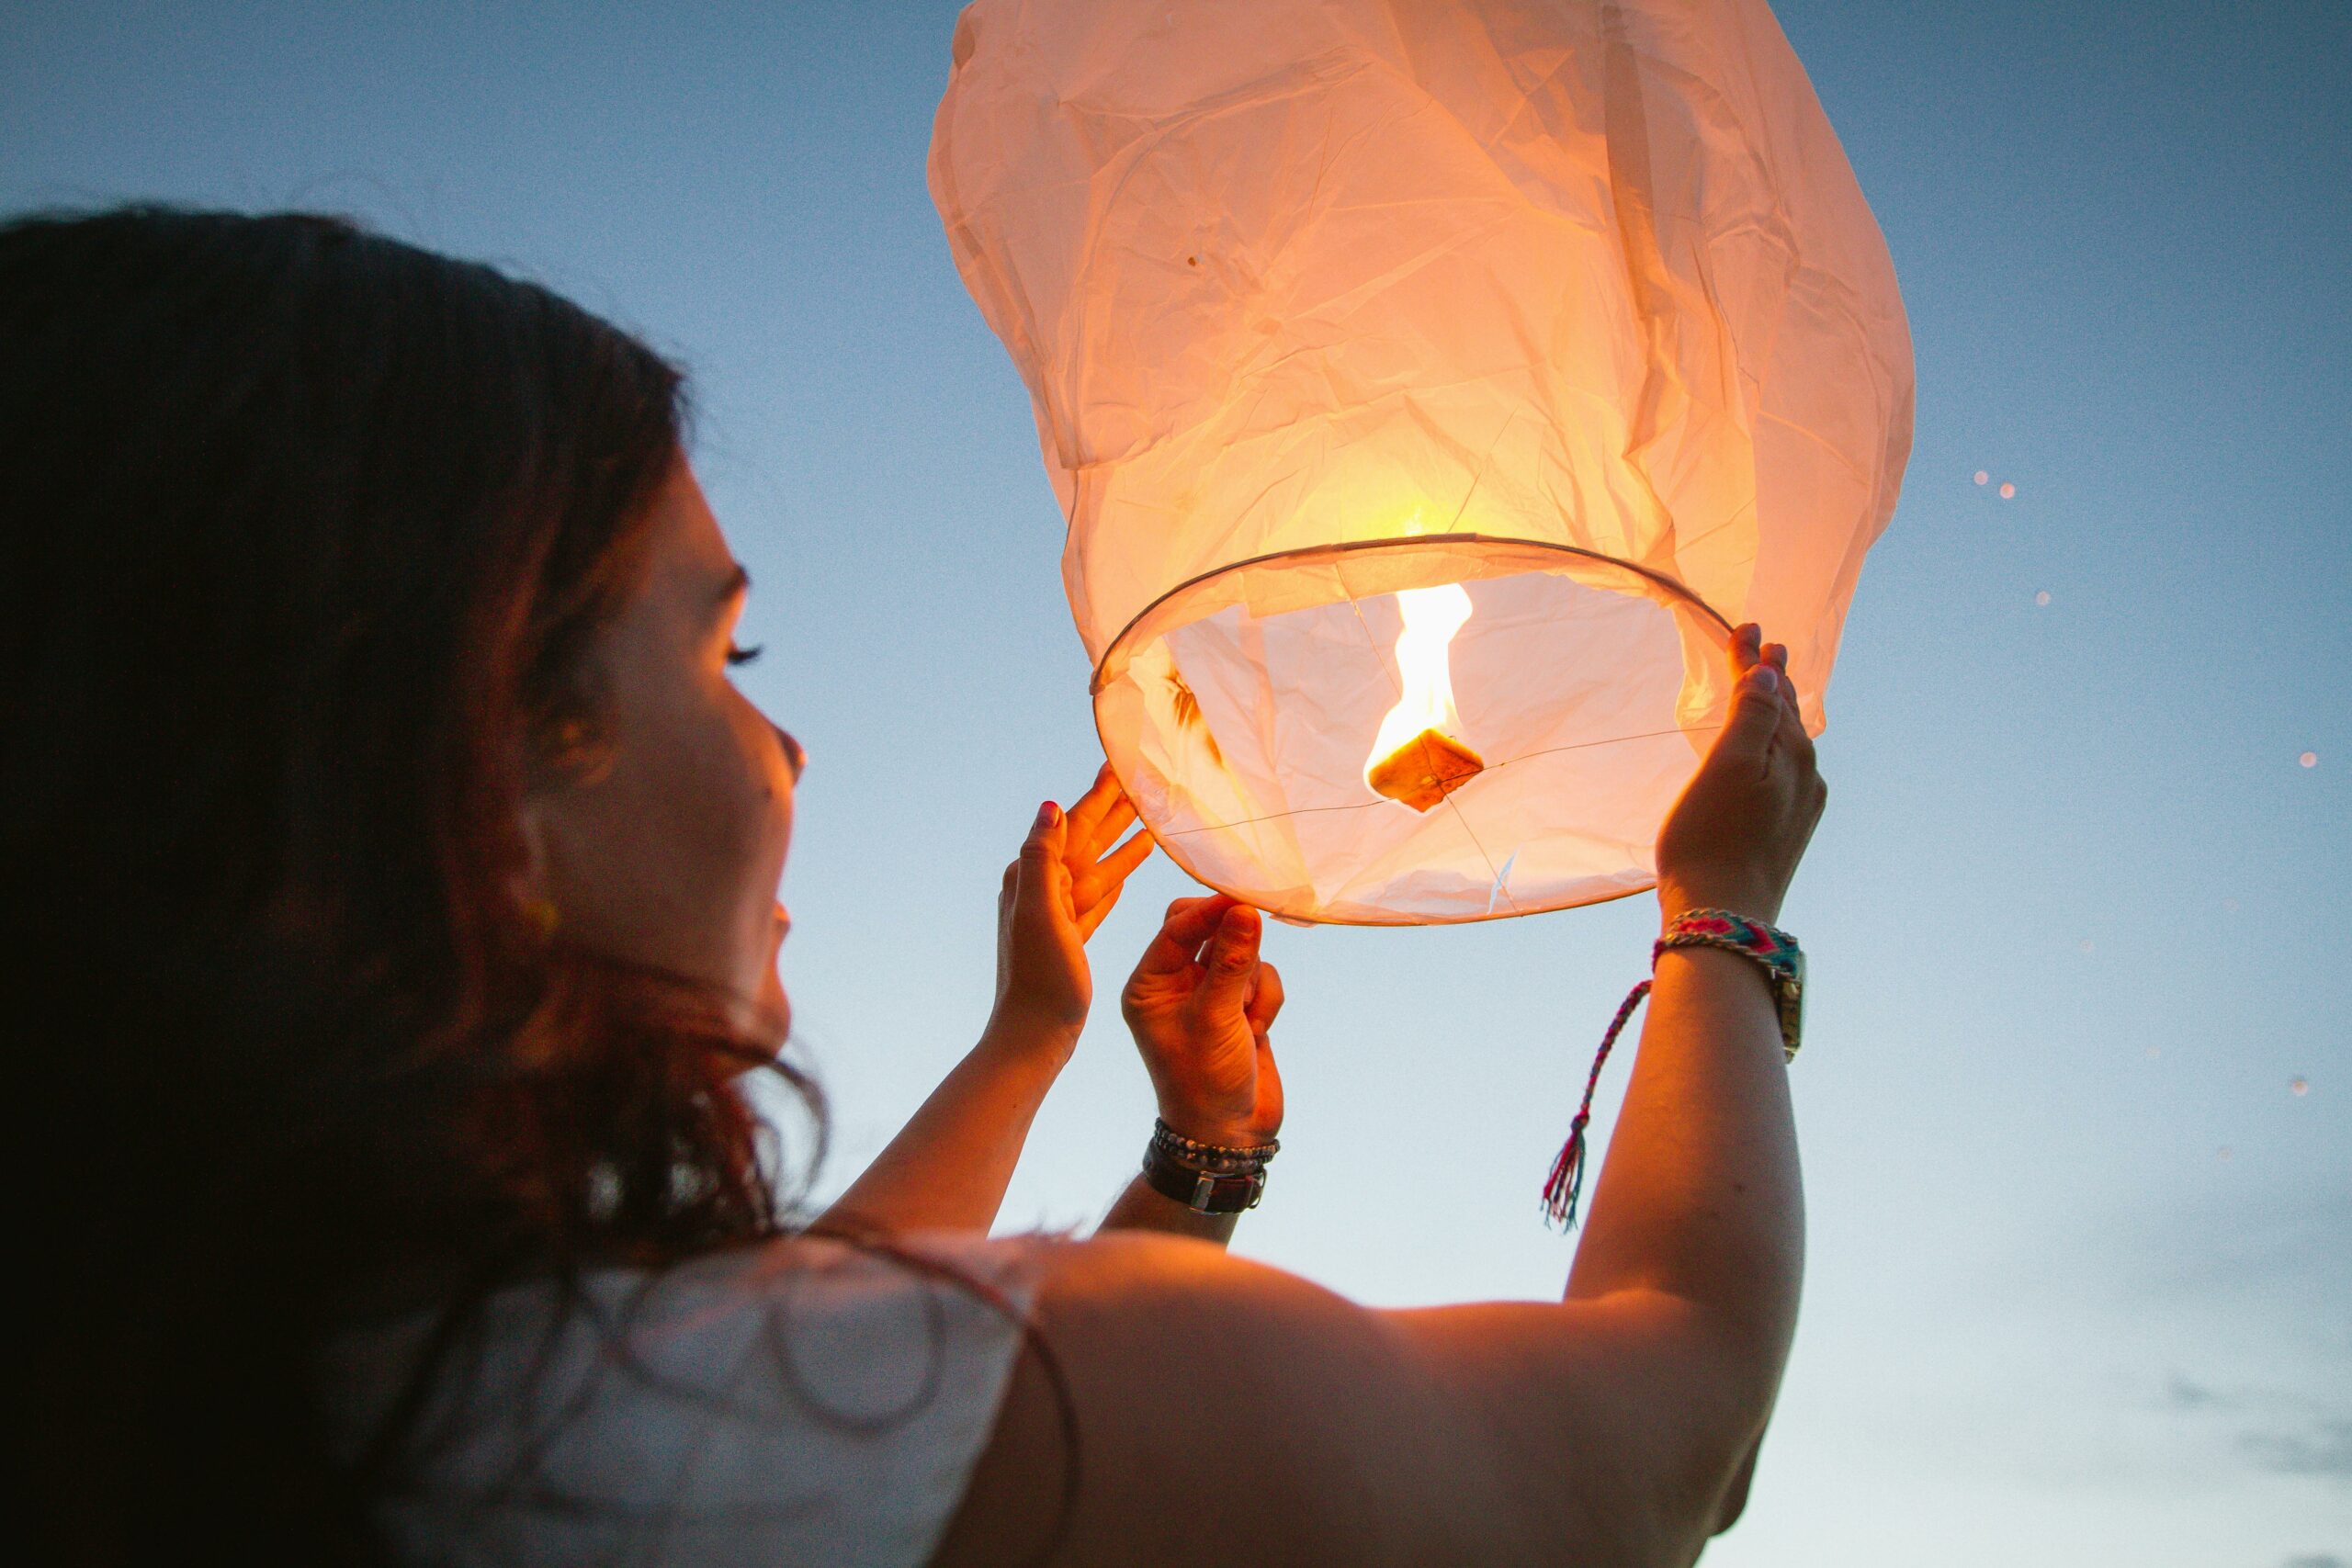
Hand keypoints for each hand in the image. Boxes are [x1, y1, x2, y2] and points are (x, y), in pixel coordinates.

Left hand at [990, 763, 1154, 1045]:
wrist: (1034, 1036)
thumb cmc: (1039, 979)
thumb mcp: (1039, 913)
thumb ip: (1042, 858)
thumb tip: (1050, 806)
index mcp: (1032, 878)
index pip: (1072, 824)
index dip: (1098, 794)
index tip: (1118, 763)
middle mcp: (1041, 890)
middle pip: (1086, 839)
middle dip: (1113, 809)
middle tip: (1141, 780)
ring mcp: (1057, 915)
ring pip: (1097, 865)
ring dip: (1122, 841)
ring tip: (1150, 818)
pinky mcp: (1071, 938)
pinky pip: (1099, 896)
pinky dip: (1116, 876)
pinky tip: (1131, 865)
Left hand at [1119, 895, 1285, 1146]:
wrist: (1229, 1136)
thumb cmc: (1205, 1080)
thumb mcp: (1215, 1018)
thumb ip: (1231, 961)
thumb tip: (1245, 909)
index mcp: (1149, 984)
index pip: (1176, 927)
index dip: (1210, 910)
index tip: (1243, 899)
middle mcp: (1175, 983)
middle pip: (1206, 928)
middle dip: (1234, 943)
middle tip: (1253, 943)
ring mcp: (1208, 993)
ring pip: (1241, 952)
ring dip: (1252, 981)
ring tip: (1246, 1021)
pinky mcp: (1239, 1005)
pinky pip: (1261, 976)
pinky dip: (1266, 999)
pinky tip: (1258, 1032)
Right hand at [1654, 622, 1827, 926]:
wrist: (1722, 916)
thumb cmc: (1711, 840)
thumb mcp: (1728, 767)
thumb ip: (1752, 716)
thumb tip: (1769, 673)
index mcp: (1793, 754)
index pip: (1773, 691)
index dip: (1754, 659)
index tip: (1747, 626)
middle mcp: (1806, 777)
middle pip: (1787, 714)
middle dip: (1772, 680)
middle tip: (1763, 647)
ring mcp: (1799, 807)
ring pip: (1788, 743)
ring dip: (1776, 712)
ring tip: (1768, 689)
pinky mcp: (1785, 832)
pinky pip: (1785, 771)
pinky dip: (1773, 746)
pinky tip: (1768, 753)